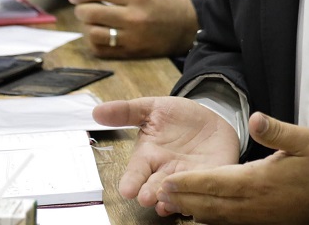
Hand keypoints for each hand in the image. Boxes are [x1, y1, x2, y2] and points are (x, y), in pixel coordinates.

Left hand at [70, 0, 198, 58]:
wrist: (189, 26)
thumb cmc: (166, 4)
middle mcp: (134, 16)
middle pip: (91, 13)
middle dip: (81, 9)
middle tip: (83, 7)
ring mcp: (132, 37)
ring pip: (92, 33)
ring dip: (87, 26)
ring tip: (93, 22)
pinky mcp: (132, 52)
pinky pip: (101, 49)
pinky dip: (95, 42)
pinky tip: (100, 35)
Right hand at [92, 97, 240, 211]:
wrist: (210, 117)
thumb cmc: (177, 117)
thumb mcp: (152, 108)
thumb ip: (127, 111)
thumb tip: (97, 111)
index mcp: (149, 158)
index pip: (135, 174)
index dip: (130, 182)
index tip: (126, 190)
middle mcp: (165, 172)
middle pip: (154, 188)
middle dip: (149, 194)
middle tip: (147, 198)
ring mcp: (187, 177)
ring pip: (177, 193)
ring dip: (172, 198)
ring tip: (166, 201)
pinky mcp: (210, 175)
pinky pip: (204, 187)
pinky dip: (199, 193)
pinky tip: (194, 197)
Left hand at [155, 113, 308, 224]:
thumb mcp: (307, 139)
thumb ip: (277, 131)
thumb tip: (254, 118)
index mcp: (261, 181)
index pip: (216, 181)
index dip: (189, 182)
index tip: (167, 179)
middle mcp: (256, 204)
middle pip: (211, 205)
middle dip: (184, 200)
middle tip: (159, 196)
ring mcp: (262, 218)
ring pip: (220, 218)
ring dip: (195, 212)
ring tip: (174, 206)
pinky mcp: (270, 223)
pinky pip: (234, 224)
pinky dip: (216, 220)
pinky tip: (207, 215)